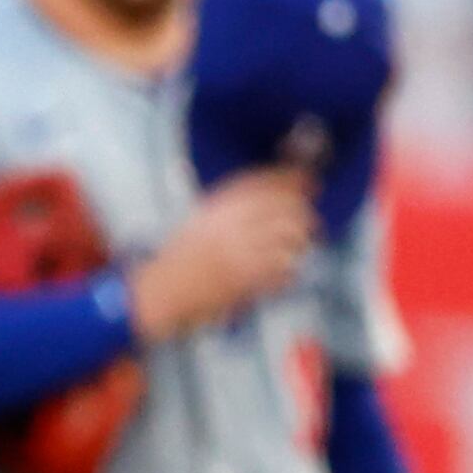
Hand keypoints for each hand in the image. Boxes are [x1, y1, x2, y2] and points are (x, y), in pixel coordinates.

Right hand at [128, 165, 315, 340]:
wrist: (163, 291)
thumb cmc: (182, 256)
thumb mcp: (203, 220)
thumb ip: (234, 205)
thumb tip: (276, 191)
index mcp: (217, 209)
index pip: (264, 185)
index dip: (292, 180)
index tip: (309, 181)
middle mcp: (231, 227)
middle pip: (285, 209)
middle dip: (303, 214)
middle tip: (308, 222)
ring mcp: (241, 254)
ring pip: (291, 239)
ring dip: (299, 243)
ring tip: (295, 248)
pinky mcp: (248, 281)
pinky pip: (285, 270)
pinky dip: (289, 271)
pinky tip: (282, 273)